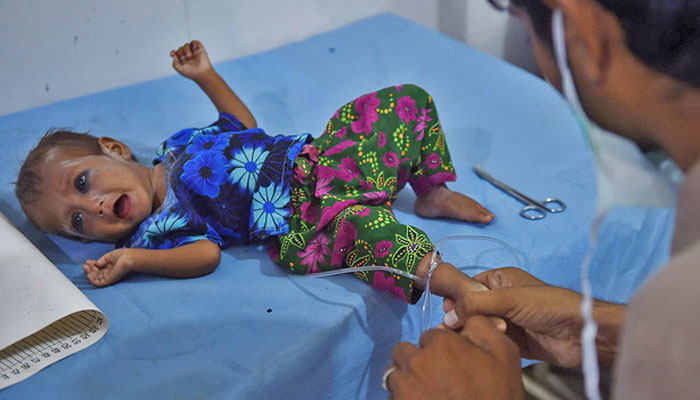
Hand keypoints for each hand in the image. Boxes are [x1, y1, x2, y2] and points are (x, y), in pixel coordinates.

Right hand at [83, 248, 135, 286]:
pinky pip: (98, 283)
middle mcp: (109, 272)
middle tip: (85, 265)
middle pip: (96, 273)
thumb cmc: (124, 255)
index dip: (92, 265)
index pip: (99, 267)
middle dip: (89, 269)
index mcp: (110, 266)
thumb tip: (95, 264)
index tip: (88, 261)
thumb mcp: (109, 256)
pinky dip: (92, 279)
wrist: (129, 259)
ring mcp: (109, 277)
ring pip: (96, 278)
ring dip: (89, 273)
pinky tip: (88, 274)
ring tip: (85, 267)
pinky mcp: (109, 280)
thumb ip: (101, 260)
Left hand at [170, 40, 212, 80]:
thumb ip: (174, 63)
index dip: (173, 52)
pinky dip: (193, 43)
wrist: (202, 73)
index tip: (172, 54)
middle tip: (184, 57)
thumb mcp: (180, 69)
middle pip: (181, 48)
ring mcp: (194, 52)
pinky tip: (193, 48)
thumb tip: (174, 55)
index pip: (176, 53)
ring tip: (189, 55)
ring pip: (187, 45)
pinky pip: (195, 42)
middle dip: (180, 52)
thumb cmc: (192, 73)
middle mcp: (187, 55)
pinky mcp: (200, 49)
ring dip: (186, 48)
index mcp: (182, 60)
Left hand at [386, 316, 524, 399]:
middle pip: (405, 352)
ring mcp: (403, 387)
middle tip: (436, 379)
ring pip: (394, 375)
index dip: (441, 349)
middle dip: (416, 361)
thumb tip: (466, 316)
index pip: (430, 335)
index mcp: (441, 343)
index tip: (451, 364)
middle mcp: (417, 361)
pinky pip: (392, 397)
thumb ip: (482, 327)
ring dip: (406, 381)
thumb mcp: (504, 354)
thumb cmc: (497, 395)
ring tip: (428, 394)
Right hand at [434, 267, 586, 366]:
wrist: (580, 333)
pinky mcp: (512, 340)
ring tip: (458, 338)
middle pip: (471, 307)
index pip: (469, 285)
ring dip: (470, 331)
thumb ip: (477, 304)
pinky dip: (481, 344)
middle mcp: (501, 299)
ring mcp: (507, 320)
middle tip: (450, 327)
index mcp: (500, 280)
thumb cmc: (550, 305)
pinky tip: (472, 347)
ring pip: (479, 325)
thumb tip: (450, 313)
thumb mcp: (510, 298)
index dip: (456, 296)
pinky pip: (490, 341)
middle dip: (460, 317)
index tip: (446, 308)